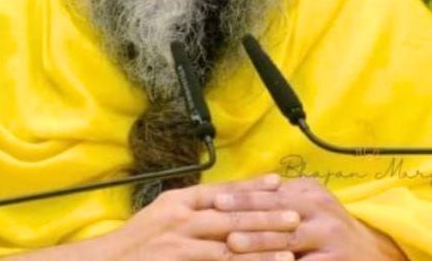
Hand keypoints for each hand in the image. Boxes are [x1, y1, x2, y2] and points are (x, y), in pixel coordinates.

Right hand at [101, 174, 303, 260]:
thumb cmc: (135, 244)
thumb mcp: (161, 216)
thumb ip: (191, 209)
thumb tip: (225, 202)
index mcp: (178, 200)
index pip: (222, 190)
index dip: (252, 186)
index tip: (279, 183)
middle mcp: (179, 216)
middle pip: (232, 213)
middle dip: (267, 215)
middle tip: (295, 216)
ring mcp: (178, 242)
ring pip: (229, 243)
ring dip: (262, 246)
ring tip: (289, 248)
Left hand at [213, 177, 406, 259]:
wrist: (371, 252)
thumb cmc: (328, 227)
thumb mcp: (309, 203)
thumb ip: (280, 196)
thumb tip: (237, 189)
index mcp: (310, 193)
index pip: (271, 193)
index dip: (243, 196)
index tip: (216, 199)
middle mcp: (321, 212)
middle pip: (277, 214)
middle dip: (246, 219)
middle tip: (219, 221)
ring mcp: (329, 238)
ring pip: (287, 242)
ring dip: (258, 244)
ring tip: (234, 245)